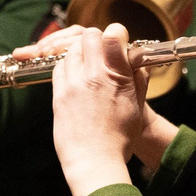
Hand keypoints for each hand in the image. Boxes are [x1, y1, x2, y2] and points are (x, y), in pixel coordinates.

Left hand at [50, 23, 169, 195]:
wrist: (94, 161)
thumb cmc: (120, 139)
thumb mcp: (137, 104)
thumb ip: (137, 78)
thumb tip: (136, 59)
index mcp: (116, 75)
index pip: (112, 34)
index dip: (116, 34)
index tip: (118, 41)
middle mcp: (92, 75)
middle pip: (88, 36)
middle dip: (96, 40)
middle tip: (101, 52)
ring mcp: (72, 83)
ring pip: (71, 51)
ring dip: (79, 53)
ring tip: (88, 67)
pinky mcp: (58, 95)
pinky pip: (58, 68)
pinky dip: (66, 67)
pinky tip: (75, 78)